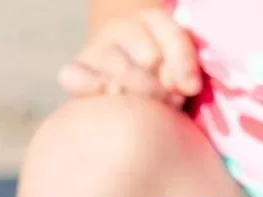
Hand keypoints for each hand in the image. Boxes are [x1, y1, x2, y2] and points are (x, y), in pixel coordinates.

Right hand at [58, 8, 201, 105]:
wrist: (126, 88)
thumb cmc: (161, 82)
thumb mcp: (180, 69)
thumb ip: (186, 69)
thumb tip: (187, 86)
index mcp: (151, 21)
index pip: (170, 34)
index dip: (182, 62)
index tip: (189, 89)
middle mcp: (120, 28)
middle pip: (145, 54)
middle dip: (160, 84)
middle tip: (165, 103)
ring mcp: (97, 49)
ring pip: (117, 65)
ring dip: (135, 92)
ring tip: (142, 109)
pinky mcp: (76, 71)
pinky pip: (74, 75)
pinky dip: (88, 84)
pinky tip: (105, 93)